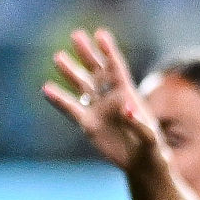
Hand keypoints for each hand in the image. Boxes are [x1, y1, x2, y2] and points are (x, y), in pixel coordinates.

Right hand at [42, 29, 158, 169]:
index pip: (117, 68)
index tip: (100, 34)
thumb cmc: (153, 150)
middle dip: (88, 53)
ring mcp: (98, 109)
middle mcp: (111, 97)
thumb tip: (126, 109)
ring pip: (82, 85)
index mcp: (129, 94)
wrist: (141, 165)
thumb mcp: (151, 139)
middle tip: (77, 35)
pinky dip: (59, 99)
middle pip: (97, 70)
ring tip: (59, 56)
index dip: (109, 51)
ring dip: (71, 72)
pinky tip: (47, 88)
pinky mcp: (88, 123)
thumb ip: (139, 124)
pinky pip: (71, 109)